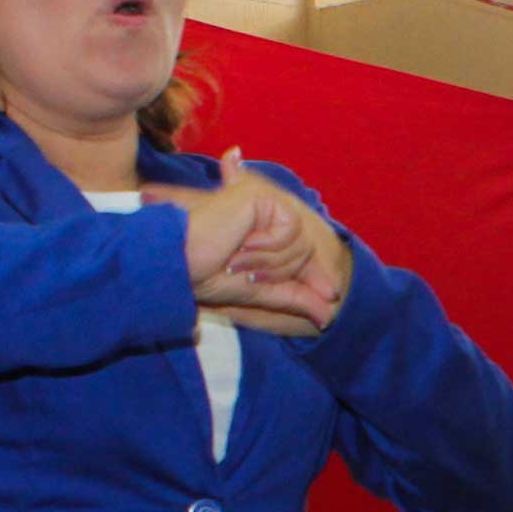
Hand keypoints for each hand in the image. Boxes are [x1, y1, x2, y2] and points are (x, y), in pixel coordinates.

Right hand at [143, 150, 347, 333]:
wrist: (179, 262)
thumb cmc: (207, 275)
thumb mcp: (259, 291)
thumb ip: (294, 296)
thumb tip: (328, 314)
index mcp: (262, 233)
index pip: (301, 254)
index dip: (315, 276)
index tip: (332, 296)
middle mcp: (265, 214)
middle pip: (304, 252)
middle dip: (277, 271)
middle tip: (241, 270)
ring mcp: (263, 204)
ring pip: (299, 243)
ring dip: (268, 261)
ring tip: (236, 257)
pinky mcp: (261, 197)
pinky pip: (289, 229)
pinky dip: (268, 245)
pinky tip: (241, 242)